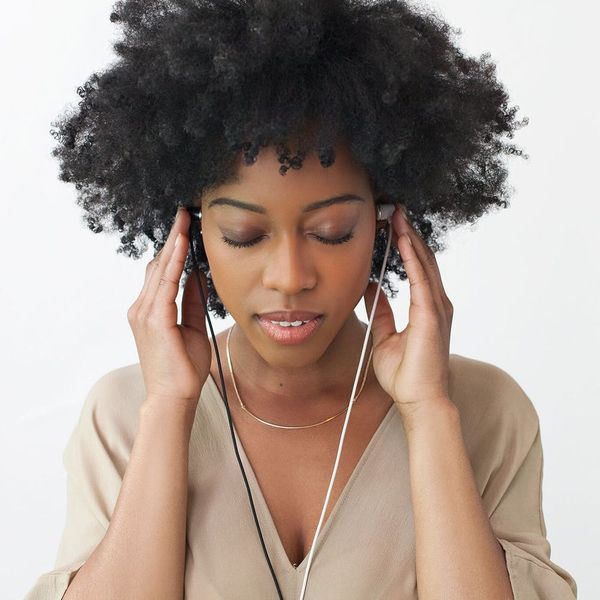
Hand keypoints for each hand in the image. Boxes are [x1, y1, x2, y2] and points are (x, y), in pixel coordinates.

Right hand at [127, 207, 210, 409]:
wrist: (174, 397)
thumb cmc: (183, 367)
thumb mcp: (193, 326)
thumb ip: (193, 300)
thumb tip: (199, 274)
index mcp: (151, 310)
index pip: (161, 271)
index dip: (173, 249)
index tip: (185, 228)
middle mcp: (142, 308)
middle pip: (157, 264)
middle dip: (172, 238)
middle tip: (184, 213)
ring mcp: (144, 313)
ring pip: (160, 269)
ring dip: (173, 243)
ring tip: (185, 220)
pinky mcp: (154, 319)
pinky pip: (165, 283)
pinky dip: (173, 261)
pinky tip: (183, 244)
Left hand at [364, 206, 453, 420]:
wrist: (419, 400)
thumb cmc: (406, 374)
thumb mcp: (385, 335)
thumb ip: (380, 311)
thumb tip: (370, 288)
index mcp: (427, 307)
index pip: (417, 267)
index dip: (406, 244)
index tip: (392, 224)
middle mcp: (436, 303)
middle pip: (422, 259)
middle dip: (408, 233)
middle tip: (395, 209)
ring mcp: (437, 307)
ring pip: (424, 262)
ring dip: (410, 237)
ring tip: (397, 214)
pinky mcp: (431, 314)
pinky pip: (420, 278)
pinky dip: (412, 256)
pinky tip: (402, 238)